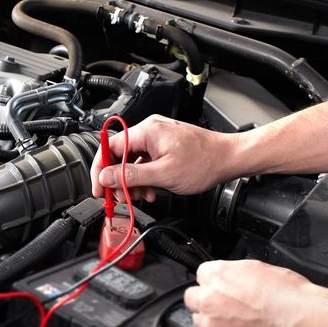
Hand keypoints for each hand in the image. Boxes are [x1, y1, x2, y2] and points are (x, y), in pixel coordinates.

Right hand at [91, 115, 238, 200]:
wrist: (229, 158)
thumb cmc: (204, 162)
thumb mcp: (163, 175)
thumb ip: (131, 176)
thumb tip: (106, 177)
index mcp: (147, 131)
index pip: (110, 147)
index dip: (100, 169)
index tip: (98, 187)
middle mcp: (150, 130)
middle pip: (120, 154)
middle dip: (117, 179)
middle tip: (119, 197)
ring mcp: (158, 137)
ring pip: (132, 160)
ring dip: (132, 181)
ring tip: (139, 196)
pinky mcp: (164, 145)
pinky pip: (145, 160)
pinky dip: (144, 176)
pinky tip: (150, 190)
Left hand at [183, 260, 314, 326]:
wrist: (302, 321)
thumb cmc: (287, 294)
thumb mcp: (257, 267)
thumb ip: (233, 273)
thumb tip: (229, 278)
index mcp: (217, 275)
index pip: (201, 274)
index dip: (214, 280)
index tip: (222, 285)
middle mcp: (209, 300)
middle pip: (193, 298)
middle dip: (206, 298)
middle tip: (224, 301)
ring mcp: (214, 325)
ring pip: (200, 320)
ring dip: (212, 318)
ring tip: (236, 318)